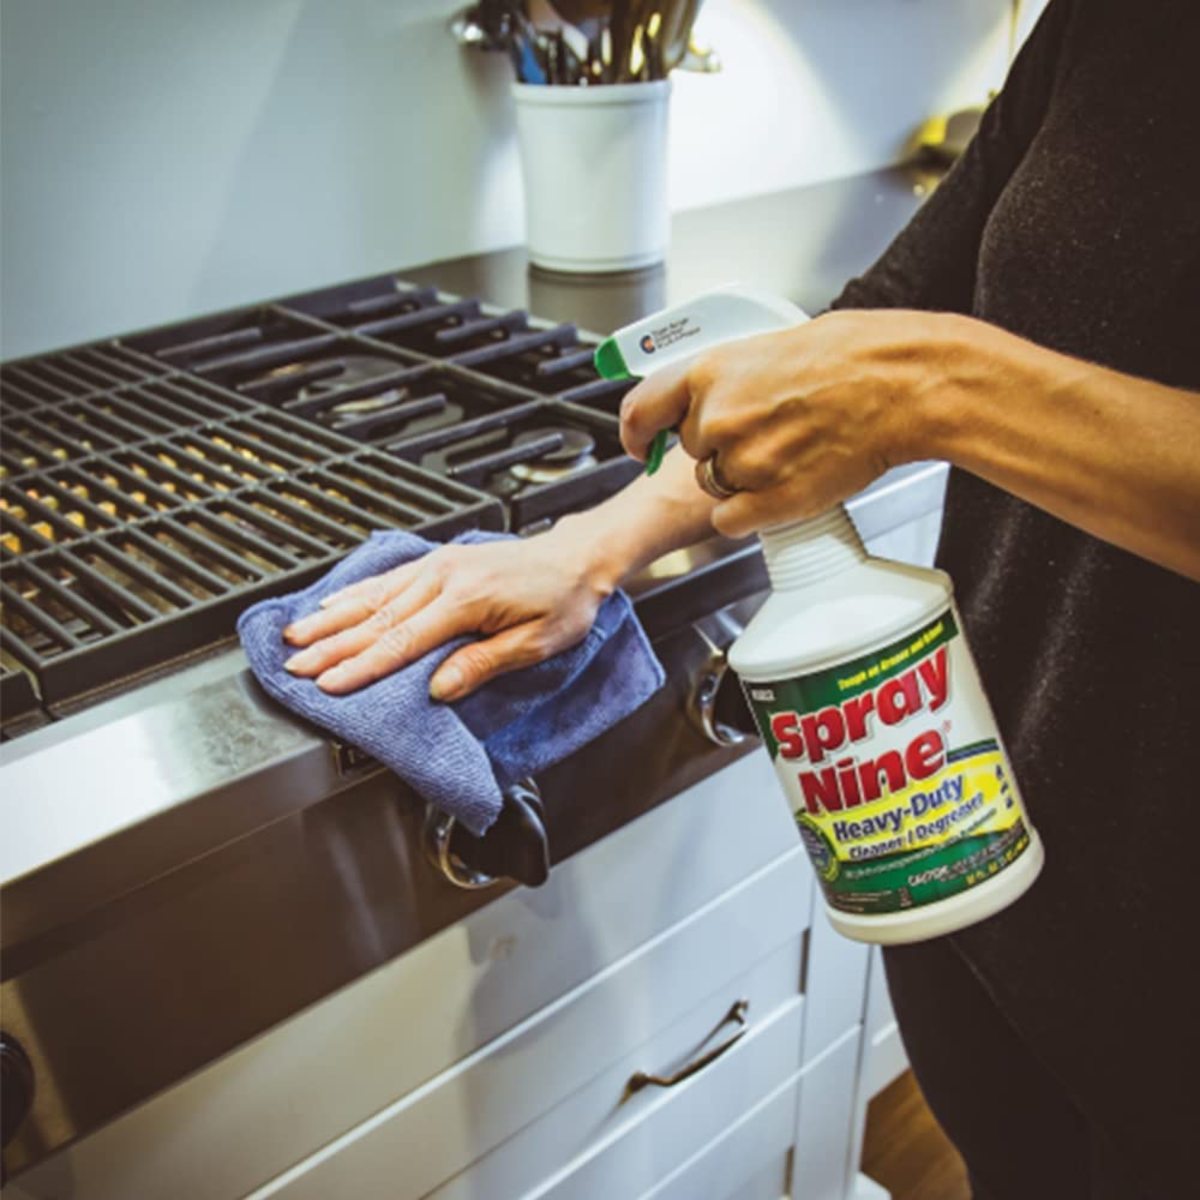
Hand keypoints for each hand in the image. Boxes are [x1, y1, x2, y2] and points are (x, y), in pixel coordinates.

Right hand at [281, 520, 616, 698]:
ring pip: (373, 595)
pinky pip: (387, 579)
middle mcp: (444, 577)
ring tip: (295, 636)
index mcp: (467, 600)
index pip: (403, 640)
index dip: (362, 665)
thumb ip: (484, 663)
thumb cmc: (564, 601)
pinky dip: (354, 592)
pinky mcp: (438, 561)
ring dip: (331, 618)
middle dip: (331, 645)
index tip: (328, 683)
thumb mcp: (537, 642)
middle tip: (293, 666)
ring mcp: (438, 565)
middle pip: (377, 618)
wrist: (578, 557)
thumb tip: (438, 689)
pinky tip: (330, 603)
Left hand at [619, 309, 955, 536]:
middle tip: (769, 430)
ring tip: (791, 450)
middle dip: (720, 447)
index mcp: (709, 372)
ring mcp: (741, 462)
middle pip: (691, 452)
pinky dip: (753, 513)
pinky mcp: (769, 501)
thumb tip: (705, 395)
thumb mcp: (768, 345)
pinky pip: (733, 521)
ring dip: (742, 478)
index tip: (640, 444)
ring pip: (714, 486)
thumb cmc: (852, 357)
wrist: (900, 385)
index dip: (636, 433)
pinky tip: (787, 486)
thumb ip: (727, 377)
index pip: (640, 411)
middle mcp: (716, 418)